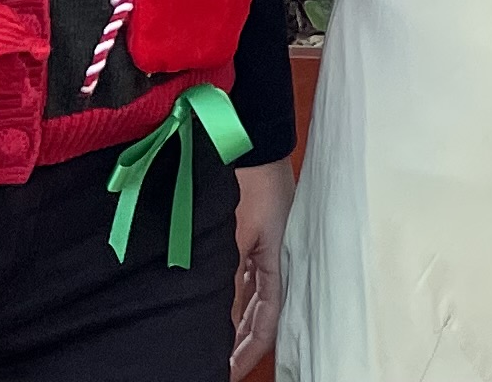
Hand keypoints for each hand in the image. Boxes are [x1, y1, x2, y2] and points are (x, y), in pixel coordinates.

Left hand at [230, 155, 293, 368]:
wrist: (251, 134)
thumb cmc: (250, 179)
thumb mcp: (234, 231)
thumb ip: (226, 274)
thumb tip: (215, 315)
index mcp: (279, 263)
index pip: (266, 323)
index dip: (248, 354)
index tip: (228, 375)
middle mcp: (274, 259)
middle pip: (259, 315)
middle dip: (240, 344)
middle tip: (218, 367)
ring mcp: (263, 247)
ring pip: (248, 299)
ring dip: (232, 323)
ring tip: (212, 347)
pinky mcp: (252, 234)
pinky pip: (242, 278)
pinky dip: (229, 298)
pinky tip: (213, 310)